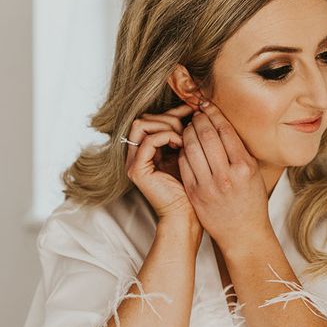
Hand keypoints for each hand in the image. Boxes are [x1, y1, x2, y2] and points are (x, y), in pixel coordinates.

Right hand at [123, 102, 201, 228]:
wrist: (186, 217)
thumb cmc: (191, 189)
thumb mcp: (188, 155)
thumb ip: (184, 135)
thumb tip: (193, 110)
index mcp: (147, 151)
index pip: (151, 120)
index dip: (171, 112)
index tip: (192, 110)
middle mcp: (136, 155)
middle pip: (145, 119)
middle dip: (169, 117)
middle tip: (189, 124)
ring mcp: (134, 163)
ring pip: (143, 125)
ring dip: (167, 125)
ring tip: (185, 137)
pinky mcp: (137, 170)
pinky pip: (148, 141)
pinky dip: (166, 136)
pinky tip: (181, 144)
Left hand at [177, 99, 271, 251]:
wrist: (242, 233)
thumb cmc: (250, 201)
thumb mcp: (253, 173)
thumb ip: (239, 150)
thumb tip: (222, 123)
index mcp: (244, 167)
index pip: (225, 130)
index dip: (213, 113)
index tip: (207, 106)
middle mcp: (227, 176)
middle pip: (207, 135)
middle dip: (199, 120)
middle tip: (196, 113)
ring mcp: (209, 186)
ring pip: (192, 148)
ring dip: (188, 133)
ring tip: (189, 128)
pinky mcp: (195, 194)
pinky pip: (184, 164)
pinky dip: (183, 151)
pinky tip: (185, 146)